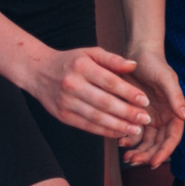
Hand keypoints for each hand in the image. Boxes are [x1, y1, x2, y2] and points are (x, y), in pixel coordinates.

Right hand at [26, 44, 151, 142]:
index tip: (145, 101)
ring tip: (136, 129)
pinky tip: (119, 132)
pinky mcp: (62, 116)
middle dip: (127, 112)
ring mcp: (66, 102)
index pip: (109, 82)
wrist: (39, 72)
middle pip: (104, 102)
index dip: (129, 93)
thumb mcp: (90, 53)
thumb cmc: (71, 61)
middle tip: (145, 119)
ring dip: (118, 125)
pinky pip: (87, 126)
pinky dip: (104, 131)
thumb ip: (113, 59)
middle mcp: (72, 85)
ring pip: (96, 117)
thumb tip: (134, 66)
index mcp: (82, 66)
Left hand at [119, 45, 184, 167]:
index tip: (153, 163)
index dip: (164, 152)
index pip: (172, 138)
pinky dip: (127, 139)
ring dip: (137, 151)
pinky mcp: (135, 115)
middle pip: (157, 144)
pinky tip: (119, 141)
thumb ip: (177, 99)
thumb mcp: (167, 80)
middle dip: (147, 155)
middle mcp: (163, 118)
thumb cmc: (155, 64)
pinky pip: (132, 132)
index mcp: (174, 113)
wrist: (137, 54)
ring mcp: (149, 118)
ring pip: (145, 142)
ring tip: (126, 156)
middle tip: (133, 160)